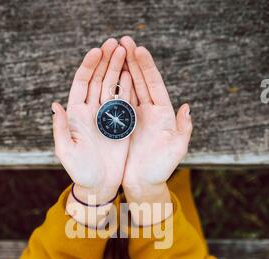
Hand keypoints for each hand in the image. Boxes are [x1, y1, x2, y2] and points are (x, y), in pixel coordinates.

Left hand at [52, 38, 131, 204]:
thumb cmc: (80, 171)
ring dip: (118, 70)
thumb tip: (55, 106)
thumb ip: (61, 129)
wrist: (99, 185)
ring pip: (112, 87)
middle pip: (98, 80)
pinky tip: (133, 74)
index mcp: (76, 115)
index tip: (97, 52)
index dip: (88, 67)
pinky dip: (128, 88)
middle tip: (115, 44)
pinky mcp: (120, 125)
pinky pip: (124, 102)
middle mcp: (91, 112)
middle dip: (106, 61)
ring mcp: (106, 117)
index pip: (81, 84)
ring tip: (126, 52)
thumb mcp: (66, 151)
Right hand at [119, 36, 192, 204]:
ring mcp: (135, 117)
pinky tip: (106, 74)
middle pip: (140, 81)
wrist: (143, 184)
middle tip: (123, 41)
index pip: (154, 84)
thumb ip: (183, 130)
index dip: (146, 67)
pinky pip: (116, 103)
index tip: (138, 49)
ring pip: (127, 88)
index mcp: (162, 114)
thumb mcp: (176, 150)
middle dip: (132, 61)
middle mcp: (149, 112)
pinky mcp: (122, 125)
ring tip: (112, 51)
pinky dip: (112, 88)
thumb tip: (187, 107)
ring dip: (121, 69)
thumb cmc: (160, 169)